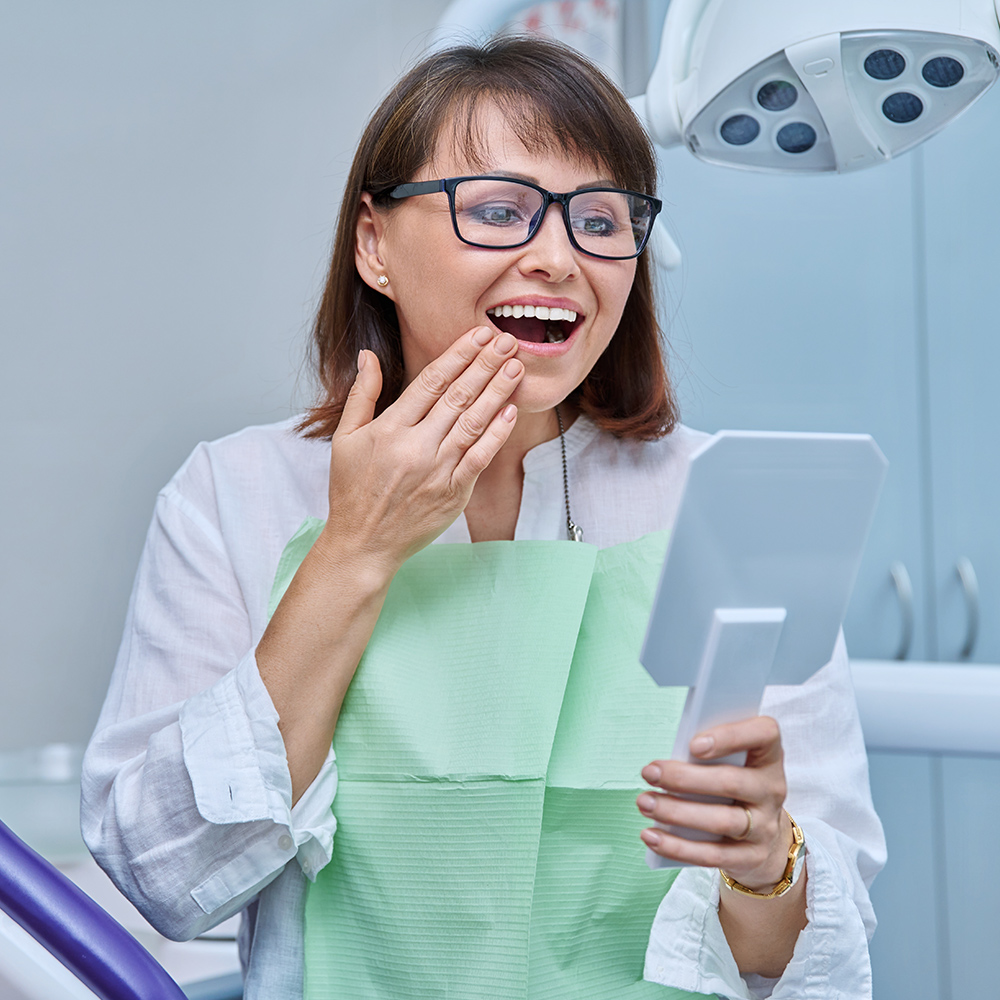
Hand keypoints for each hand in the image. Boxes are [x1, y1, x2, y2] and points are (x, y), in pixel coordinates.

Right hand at [319, 327, 523, 575]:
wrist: (363, 544)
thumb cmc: (352, 490)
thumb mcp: (345, 439)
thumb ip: (361, 395)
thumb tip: (369, 356)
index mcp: (388, 429)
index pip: (430, 382)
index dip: (458, 355)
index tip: (479, 334)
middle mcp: (415, 447)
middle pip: (457, 397)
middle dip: (485, 365)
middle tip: (508, 340)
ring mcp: (436, 471)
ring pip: (473, 423)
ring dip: (497, 391)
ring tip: (516, 366)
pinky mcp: (453, 493)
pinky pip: (480, 458)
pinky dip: (497, 434)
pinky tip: (511, 410)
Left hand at [637, 716, 793, 889]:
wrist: (761, 834)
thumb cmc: (731, 782)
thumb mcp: (729, 761)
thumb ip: (706, 754)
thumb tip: (667, 762)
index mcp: (767, 755)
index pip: (764, 734)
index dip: (731, 737)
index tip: (693, 744)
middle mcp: (772, 789)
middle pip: (731, 782)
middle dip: (684, 778)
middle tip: (649, 773)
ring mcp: (765, 825)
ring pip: (721, 820)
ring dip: (676, 812)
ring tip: (645, 803)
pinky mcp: (752, 857)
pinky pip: (713, 855)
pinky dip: (677, 846)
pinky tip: (651, 836)